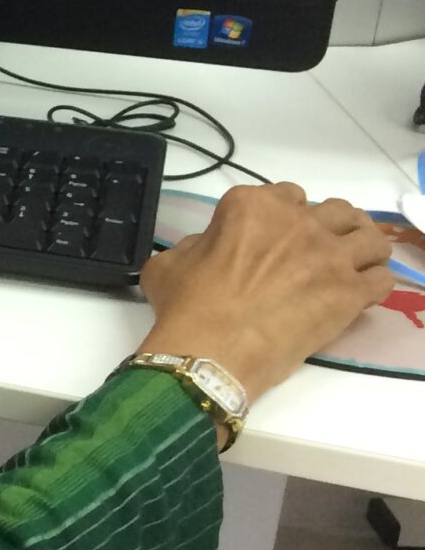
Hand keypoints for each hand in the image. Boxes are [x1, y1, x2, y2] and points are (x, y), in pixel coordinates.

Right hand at [138, 183, 392, 402]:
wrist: (210, 355)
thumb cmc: (185, 309)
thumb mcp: (167, 265)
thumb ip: (194, 246)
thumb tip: (209, 250)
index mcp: (251, 207)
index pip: (286, 194)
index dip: (283, 216)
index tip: (275, 238)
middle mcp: (297, 222)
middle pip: (336, 210)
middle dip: (329, 227)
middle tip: (315, 252)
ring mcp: (330, 256)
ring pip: (371, 237)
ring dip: (362, 250)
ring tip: (349, 268)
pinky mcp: (350, 292)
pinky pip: (382, 278)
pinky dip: (372, 285)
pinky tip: (357, 296)